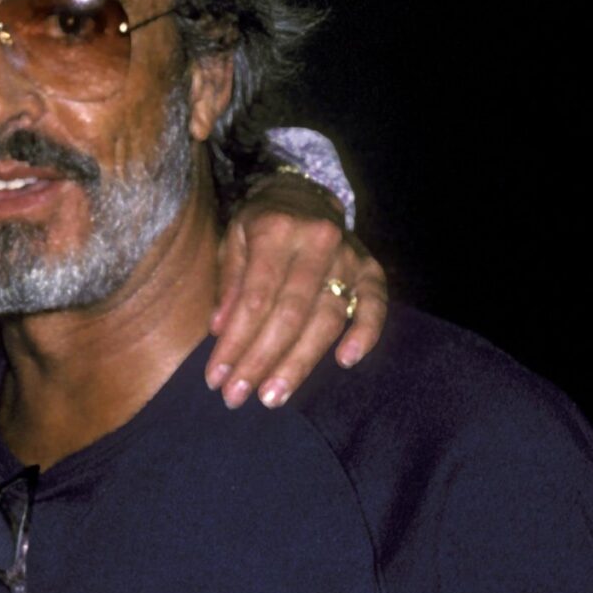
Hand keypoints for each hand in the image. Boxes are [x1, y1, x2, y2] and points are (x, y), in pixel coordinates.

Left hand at [206, 177, 387, 409]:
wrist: (305, 195)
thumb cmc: (261, 226)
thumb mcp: (233, 240)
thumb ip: (229, 282)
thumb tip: (219, 329)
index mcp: (276, 230)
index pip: (254, 299)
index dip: (235, 342)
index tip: (216, 378)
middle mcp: (317, 242)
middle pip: (289, 314)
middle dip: (261, 360)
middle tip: (238, 397)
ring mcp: (349, 256)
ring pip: (327, 319)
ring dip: (299, 363)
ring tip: (273, 396)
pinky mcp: (371, 269)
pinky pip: (375, 304)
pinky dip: (366, 333)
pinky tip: (346, 361)